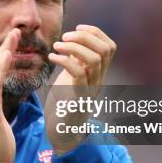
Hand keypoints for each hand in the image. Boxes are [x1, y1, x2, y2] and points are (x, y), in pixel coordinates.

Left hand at [46, 25, 115, 154]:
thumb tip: (75, 40)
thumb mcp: (71, 77)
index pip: (109, 47)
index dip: (95, 32)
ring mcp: (91, 91)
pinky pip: (79, 75)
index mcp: (98, 74)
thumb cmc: (64, 105)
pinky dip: (65, 61)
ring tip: (56, 45)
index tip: (76, 28)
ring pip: (94, 60)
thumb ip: (77, 61)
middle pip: (105, 50)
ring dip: (74, 47)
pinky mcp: (79, 100)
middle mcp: (99, 81)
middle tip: (64, 37)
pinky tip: (52, 58)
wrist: (61, 135)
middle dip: (85, 37)